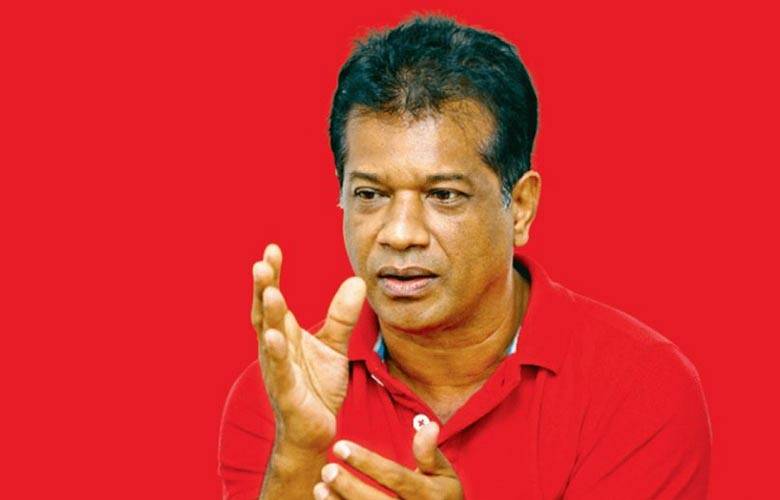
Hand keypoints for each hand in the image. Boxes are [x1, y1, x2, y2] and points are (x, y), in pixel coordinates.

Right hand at [251, 243, 366, 453]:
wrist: (315, 430)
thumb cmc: (317, 387)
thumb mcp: (334, 346)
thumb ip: (342, 315)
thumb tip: (357, 281)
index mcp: (284, 334)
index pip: (275, 299)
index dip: (273, 275)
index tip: (272, 249)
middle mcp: (275, 349)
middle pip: (266, 313)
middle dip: (263, 288)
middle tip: (262, 263)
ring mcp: (278, 370)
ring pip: (270, 338)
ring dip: (268, 315)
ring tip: (269, 291)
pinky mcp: (287, 392)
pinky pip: (281, 370)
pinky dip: (277, 353)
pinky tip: (274, 336)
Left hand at [313, 422, 463, 499]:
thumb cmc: (442, 497)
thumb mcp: (444, 475)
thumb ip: (430, 453)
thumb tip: (429, 425)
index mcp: (429, 495)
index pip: (395, 477)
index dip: (367, 462)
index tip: (340, 446)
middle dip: (350, 487)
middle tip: (327, 469)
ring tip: (320, 488)